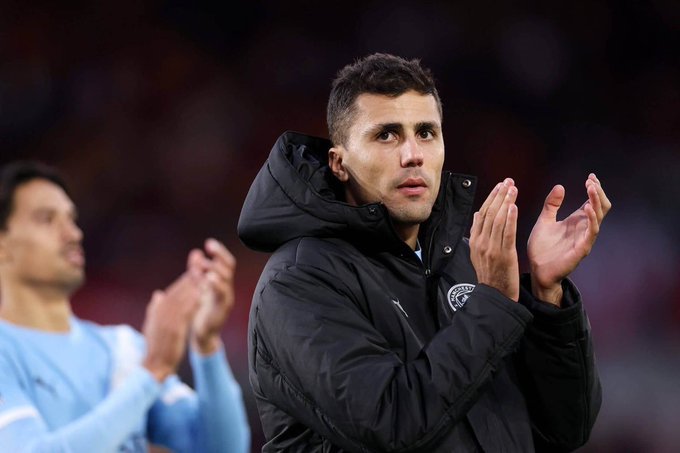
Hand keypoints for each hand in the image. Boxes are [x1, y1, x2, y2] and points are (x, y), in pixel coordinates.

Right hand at [142, 262, 201, 381]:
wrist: (153, 366)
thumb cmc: (155, 347)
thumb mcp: (152, 326)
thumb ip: (155, 309)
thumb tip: (158, 294)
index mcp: (157, 310)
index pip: (173, 290)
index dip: (184, 278)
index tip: (195, 266)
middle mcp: (161, 313)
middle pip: (178, 290)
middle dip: (190, 275)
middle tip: (200, 261)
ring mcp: (167, 321)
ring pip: (182, 298)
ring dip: (193, 284)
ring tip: (203, 272)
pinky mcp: (174, 330)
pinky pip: (184, 314)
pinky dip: (192, 302)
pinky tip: (201, 294)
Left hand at [190, 238, 236, 354]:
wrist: (202, 334)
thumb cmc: (201, 309)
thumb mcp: (198, 287)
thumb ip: (197, 271)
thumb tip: (196, 252)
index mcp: (221, 280)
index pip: (225, 261)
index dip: (219, 251)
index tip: (209, 243)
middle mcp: (226, 287)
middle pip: (229, 266)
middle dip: (219, 255)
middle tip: (208, 247)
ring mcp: (226, 298)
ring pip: (226, 279)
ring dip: (216, 270)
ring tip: (206, 265)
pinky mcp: (223, 309)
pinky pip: (223, 295)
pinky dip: (216, 285)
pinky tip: (207, 279)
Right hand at [469, 178, 519, 301]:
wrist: (495, 296)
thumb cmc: (491, 274)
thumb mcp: (478, 253)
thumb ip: (478, 233)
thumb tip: (478, 214)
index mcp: (475, 241)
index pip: (482, 213)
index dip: (491, 197)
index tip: (500, 185)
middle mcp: (481, 242)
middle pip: (490, 213)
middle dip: (500, 195)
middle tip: (508, 181)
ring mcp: (491, 248)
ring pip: (498, 220)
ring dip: (506, 202)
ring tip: (513, 189)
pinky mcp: (504, 255)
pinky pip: (507, 233)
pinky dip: (510, 219)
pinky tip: (514, 207)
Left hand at [527, 173, 611, 304]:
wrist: (537, 270)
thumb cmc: (542, 248)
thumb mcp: (544, 221)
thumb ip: (551, 205)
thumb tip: (560, 186)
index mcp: (576, 221)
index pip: (592, 201)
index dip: (594, 188)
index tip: (590, 176)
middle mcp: (584, 228)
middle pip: (600, 207)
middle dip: (598, 193)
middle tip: (591, 181)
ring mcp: (585, 238)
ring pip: (598, 217)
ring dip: (596, 201)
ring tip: (590, 188)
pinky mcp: (582, 249)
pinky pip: (591, 232)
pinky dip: (591, 219)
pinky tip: (586, 208)